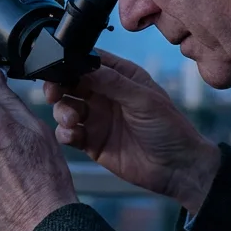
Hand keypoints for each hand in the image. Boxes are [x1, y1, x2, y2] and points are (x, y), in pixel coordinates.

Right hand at [45, 50, 219, 214]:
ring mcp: (97, 118)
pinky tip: (72, 135)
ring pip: (66, 107)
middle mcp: (105, 95)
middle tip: (54, 93)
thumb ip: (113, 83)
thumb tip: (84, 65)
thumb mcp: (144, 100)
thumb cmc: (169, 129)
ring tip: (72, 119)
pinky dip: (64, 133)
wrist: (177, 169)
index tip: (59, 67)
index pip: (89, 61)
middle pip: (71, 83)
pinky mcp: (91, 142)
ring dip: (62, 110)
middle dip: (58, 86)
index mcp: (121, 77)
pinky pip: (68, 133)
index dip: (71, 62)